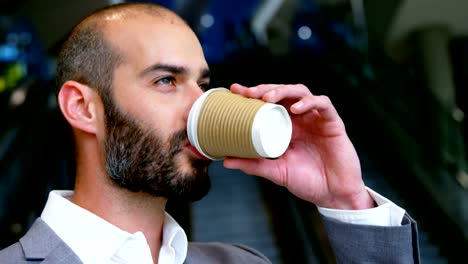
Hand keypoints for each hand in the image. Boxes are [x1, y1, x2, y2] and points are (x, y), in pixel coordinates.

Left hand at [223, 83, 373, 209]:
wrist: (334, 195)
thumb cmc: (307, 182)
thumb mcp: (276, 172)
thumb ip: (254, 165)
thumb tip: (225, 160)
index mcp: (286, 126)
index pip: (269, 103)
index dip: (253, 93)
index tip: (235, 90)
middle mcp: (300, 118)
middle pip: (283, 92)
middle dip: (265, 88)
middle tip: (249, 93)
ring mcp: (316, 119)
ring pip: (301, 92)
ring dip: (284, 90)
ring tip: (268, 98)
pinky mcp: (333, 123)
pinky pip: (323, 104)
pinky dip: (310, 102)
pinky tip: (297, 109)